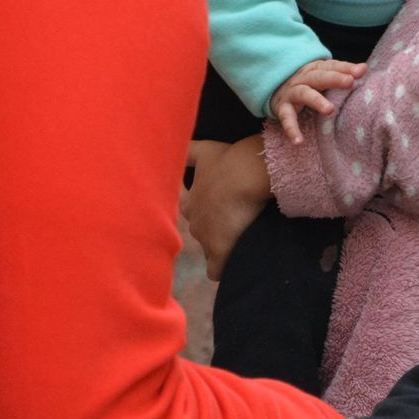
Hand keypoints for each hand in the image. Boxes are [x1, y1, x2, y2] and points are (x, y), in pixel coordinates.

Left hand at [182, 134, 270, 278]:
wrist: (246, 173)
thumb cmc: (227, 160)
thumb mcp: (203, 151)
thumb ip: (187, 152)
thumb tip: (172, 146)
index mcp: (188, 202)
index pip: (191, 214)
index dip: (205, 213)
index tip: (219, 209)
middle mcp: (193, 223)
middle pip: (201, 234)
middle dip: (213, 231)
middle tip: (233, 222)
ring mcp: (206, 239)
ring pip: (208, 251)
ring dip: (220, 248)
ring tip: (238, 241)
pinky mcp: (220, 251)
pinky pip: (215, 271)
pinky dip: (222, 269)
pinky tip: (231, 265)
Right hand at [270, 59, 367, 142]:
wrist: (275, 85)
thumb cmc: (308, 82)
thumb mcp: (323, 75)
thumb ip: (343, 73)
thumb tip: (364, 68)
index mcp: (316, 69)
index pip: (332, 66)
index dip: (346, 68)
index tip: (361, 71)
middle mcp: (303, 78)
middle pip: (319, 77)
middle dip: (334, 79)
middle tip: (350, 82)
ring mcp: (292, 92)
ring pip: (303, 93)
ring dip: (316, 100)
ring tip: (329, 110)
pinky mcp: (282, 107)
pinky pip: (287, 118)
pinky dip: (291, 129)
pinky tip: (299, 141)